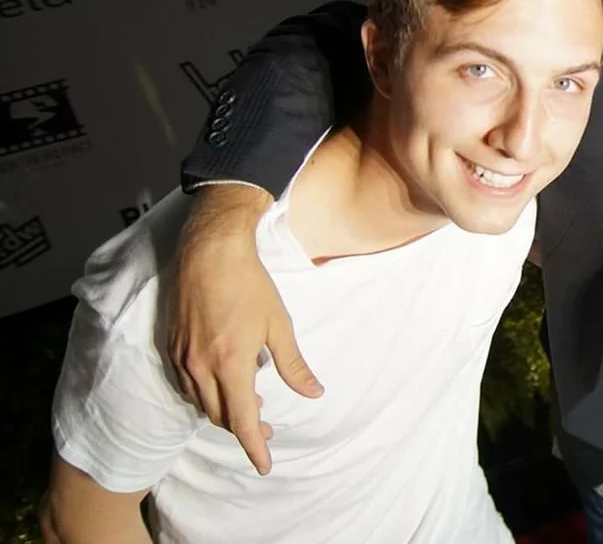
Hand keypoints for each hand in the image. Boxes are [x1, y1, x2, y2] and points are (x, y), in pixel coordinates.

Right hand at [168, 185, 322, 474]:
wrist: (210, 253)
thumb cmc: (249, 285)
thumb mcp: (279, 326)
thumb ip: (294, 365)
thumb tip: (314, 394)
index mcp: (230, 364)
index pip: (242, 420)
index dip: (255, 446)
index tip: (265, 465)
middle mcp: (200, 367)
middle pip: (220, 416)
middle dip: (243, 429)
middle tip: (268, 429)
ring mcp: (182, 358)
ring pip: (202, 403)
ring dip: (225, 411)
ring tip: (250, 406)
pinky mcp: (172, 347)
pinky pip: (188, 385)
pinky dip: (207, 394)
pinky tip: (224, 384)